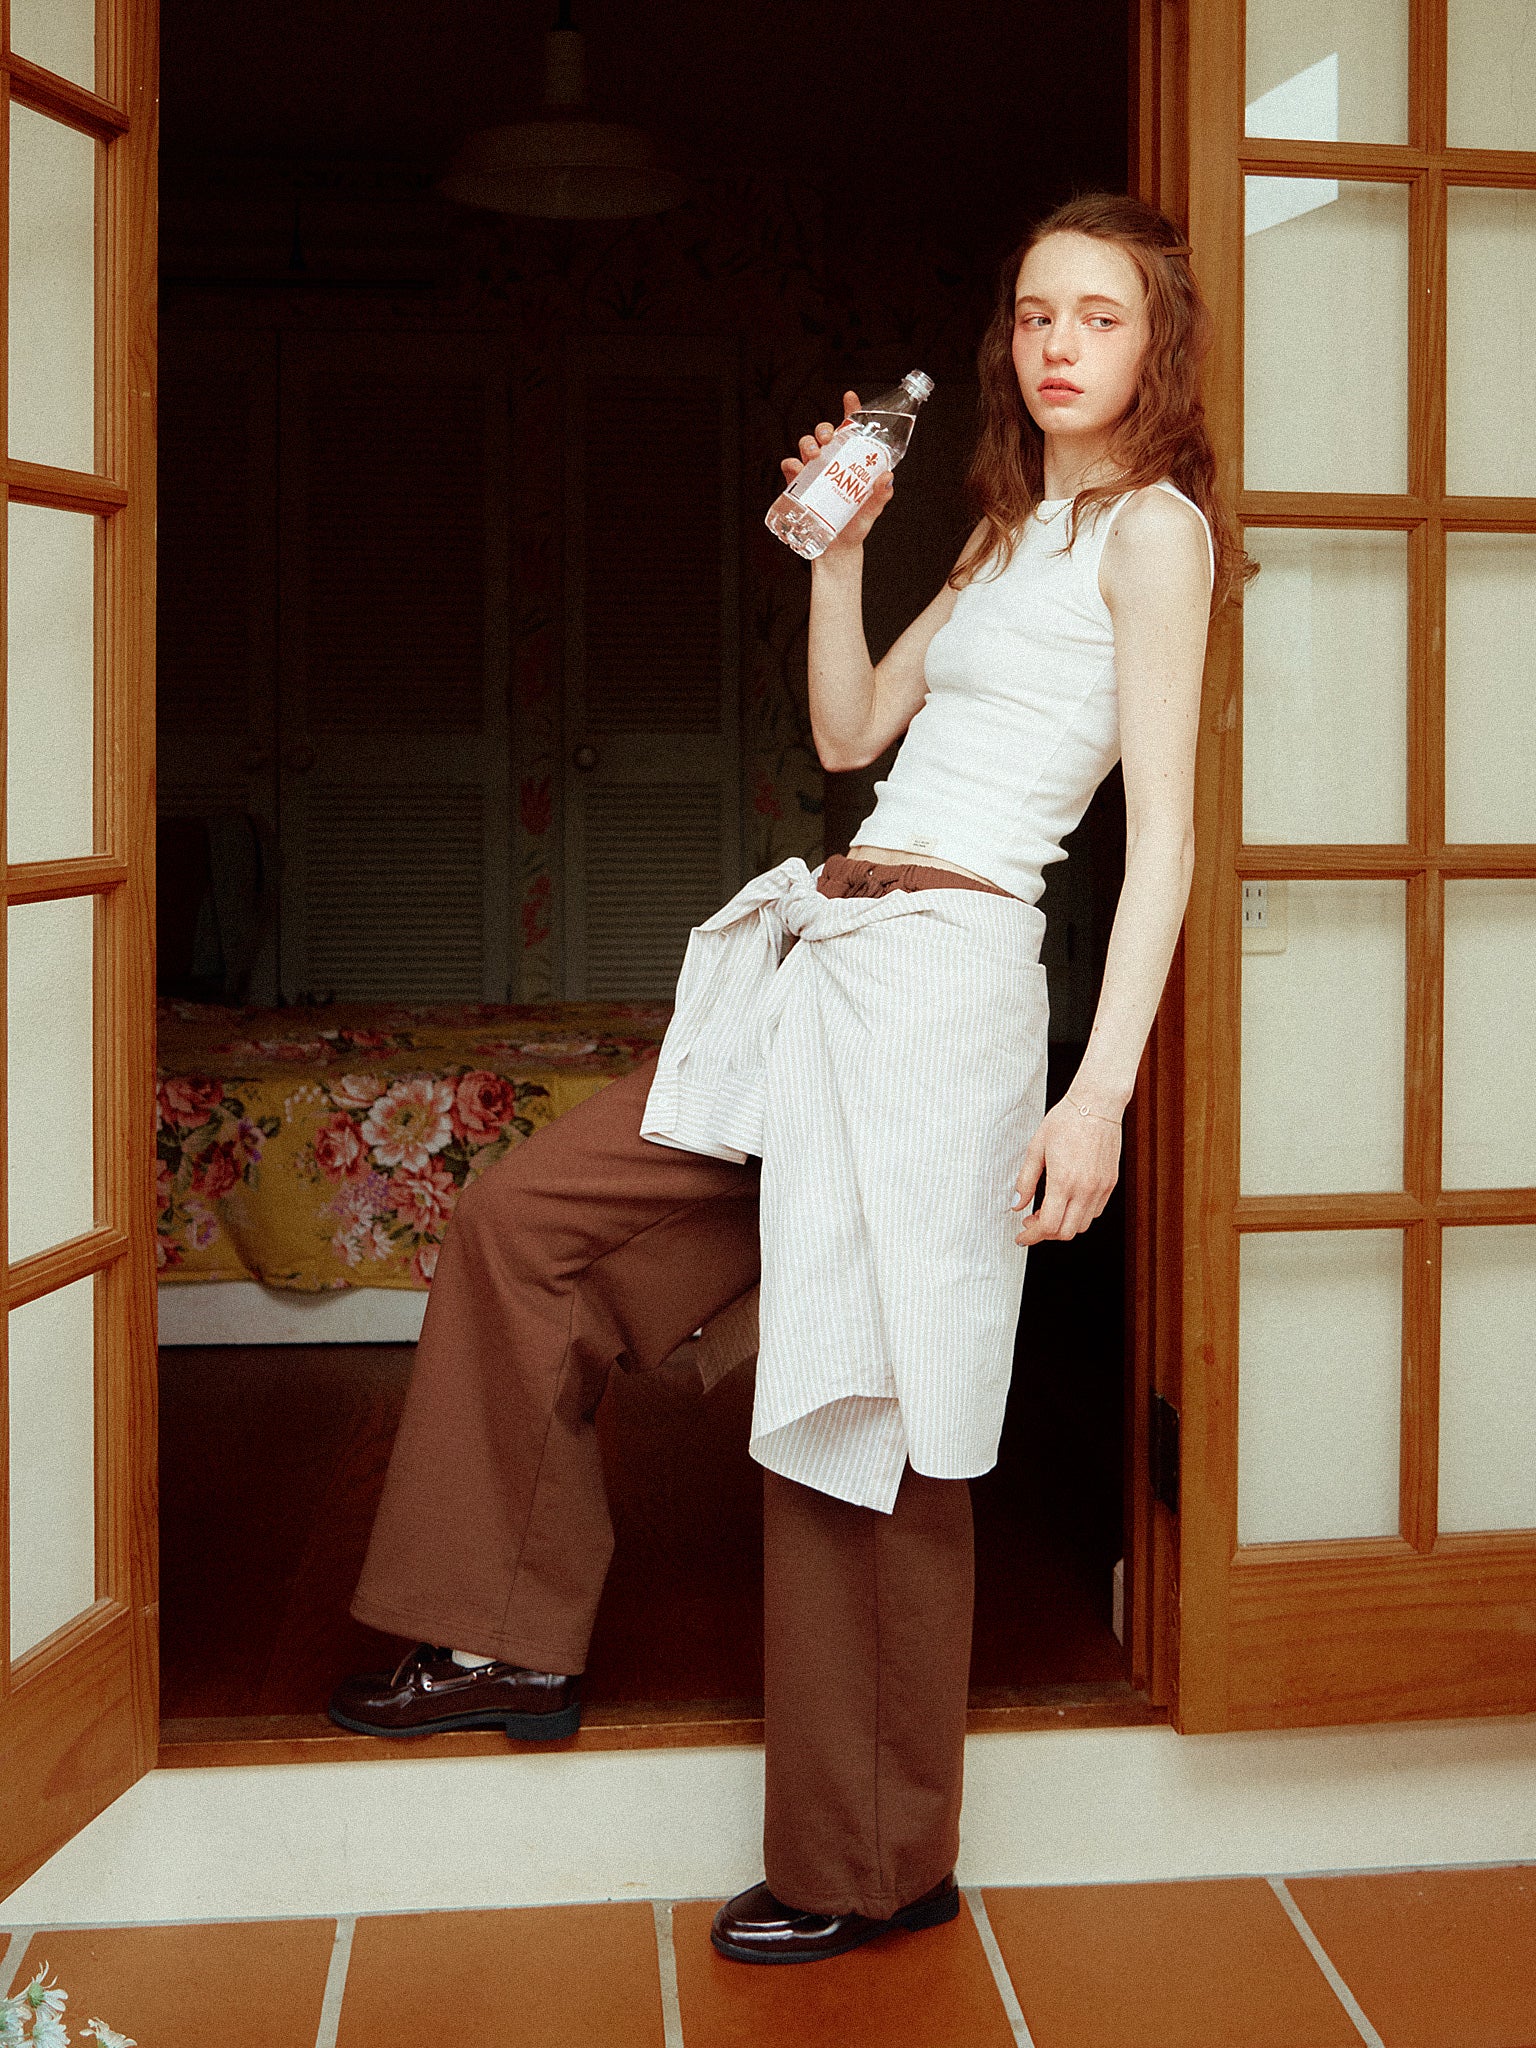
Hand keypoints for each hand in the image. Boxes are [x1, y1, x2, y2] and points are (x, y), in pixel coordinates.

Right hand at [779, 388, 895, 552]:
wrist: (838, 549)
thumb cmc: (856, 524)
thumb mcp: (872, 509)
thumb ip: (881, 494)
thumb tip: (887, 477)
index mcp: (850, 460)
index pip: (850, 429)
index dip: (850, 410)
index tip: (850, 397)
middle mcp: (830, 461)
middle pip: (824, 434)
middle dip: (823, 430)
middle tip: (828, 439)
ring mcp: (813, 472)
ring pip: (805, 446)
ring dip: (807, 444)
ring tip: (814, 455)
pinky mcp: (798, 486)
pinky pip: (790, 468)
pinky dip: (791, 464)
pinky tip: (797, 469)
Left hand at [1010, 1098, 1121, 1244]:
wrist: (1097, 1104)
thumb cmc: (1065, 1120)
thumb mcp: (1036, 1148)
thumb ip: (1025, 1180)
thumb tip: (1016, 1204)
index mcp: (1063, 1181)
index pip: (1048, 1225)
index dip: (1031, 1236)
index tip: (1021, 1236)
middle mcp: (1085, 1189)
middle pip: (1065, 1232)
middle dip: (1045, 1234)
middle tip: (1031, 1223)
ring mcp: (1101, 1187)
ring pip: (1082, 1225)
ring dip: (1063, 1225)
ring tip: (1048, 1210)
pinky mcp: (1110, 1183)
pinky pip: (1095, 1211)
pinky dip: (1079, 1215)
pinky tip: (1067, 1201)